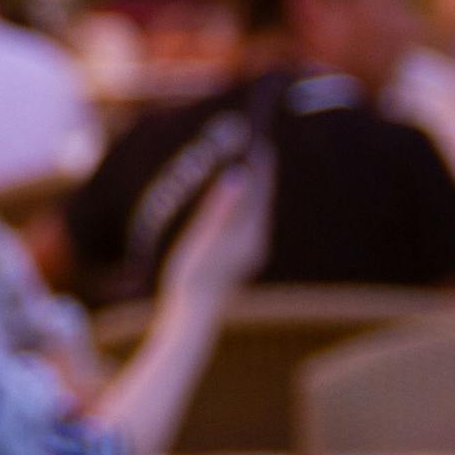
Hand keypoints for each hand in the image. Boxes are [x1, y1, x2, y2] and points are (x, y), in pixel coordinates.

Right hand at [159, 157, 270, 307]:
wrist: (193, 315)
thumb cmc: (192, 273)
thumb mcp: (203, 236)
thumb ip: (221, 205)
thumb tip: (239, 175)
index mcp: (248, 233)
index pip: (259, 190)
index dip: (260, 165)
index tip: (261, 140)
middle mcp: (255, 241)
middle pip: (262, 200)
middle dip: (261, 174)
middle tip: (261, 145)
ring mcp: (249, 252)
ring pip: (258, 213)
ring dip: (256, 190)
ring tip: (254, 167)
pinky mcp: (241, 259)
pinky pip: (251, 224)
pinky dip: (249, 206)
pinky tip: (242, 203)